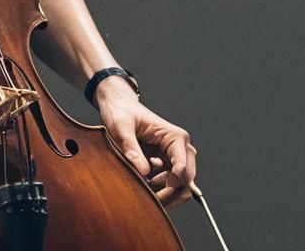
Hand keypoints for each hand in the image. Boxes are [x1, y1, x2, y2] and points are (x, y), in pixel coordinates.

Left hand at [95, 79, 196, 209]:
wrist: (118, 106)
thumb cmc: (121, 113)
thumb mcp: (121, 128)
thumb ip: (132, 149)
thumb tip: (144, 173)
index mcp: (174, 136)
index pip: (182, 166)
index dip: (171, 183)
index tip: (154, 191)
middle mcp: (179, 147)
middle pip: (186, 179)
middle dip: (171, 192)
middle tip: (151, 198)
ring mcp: (174, 156)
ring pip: (180, 185)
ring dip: (166, 192)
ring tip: (145, 188)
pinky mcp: (165, 162)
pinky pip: (170, 183)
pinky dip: (160, 190)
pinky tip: (145, 185)